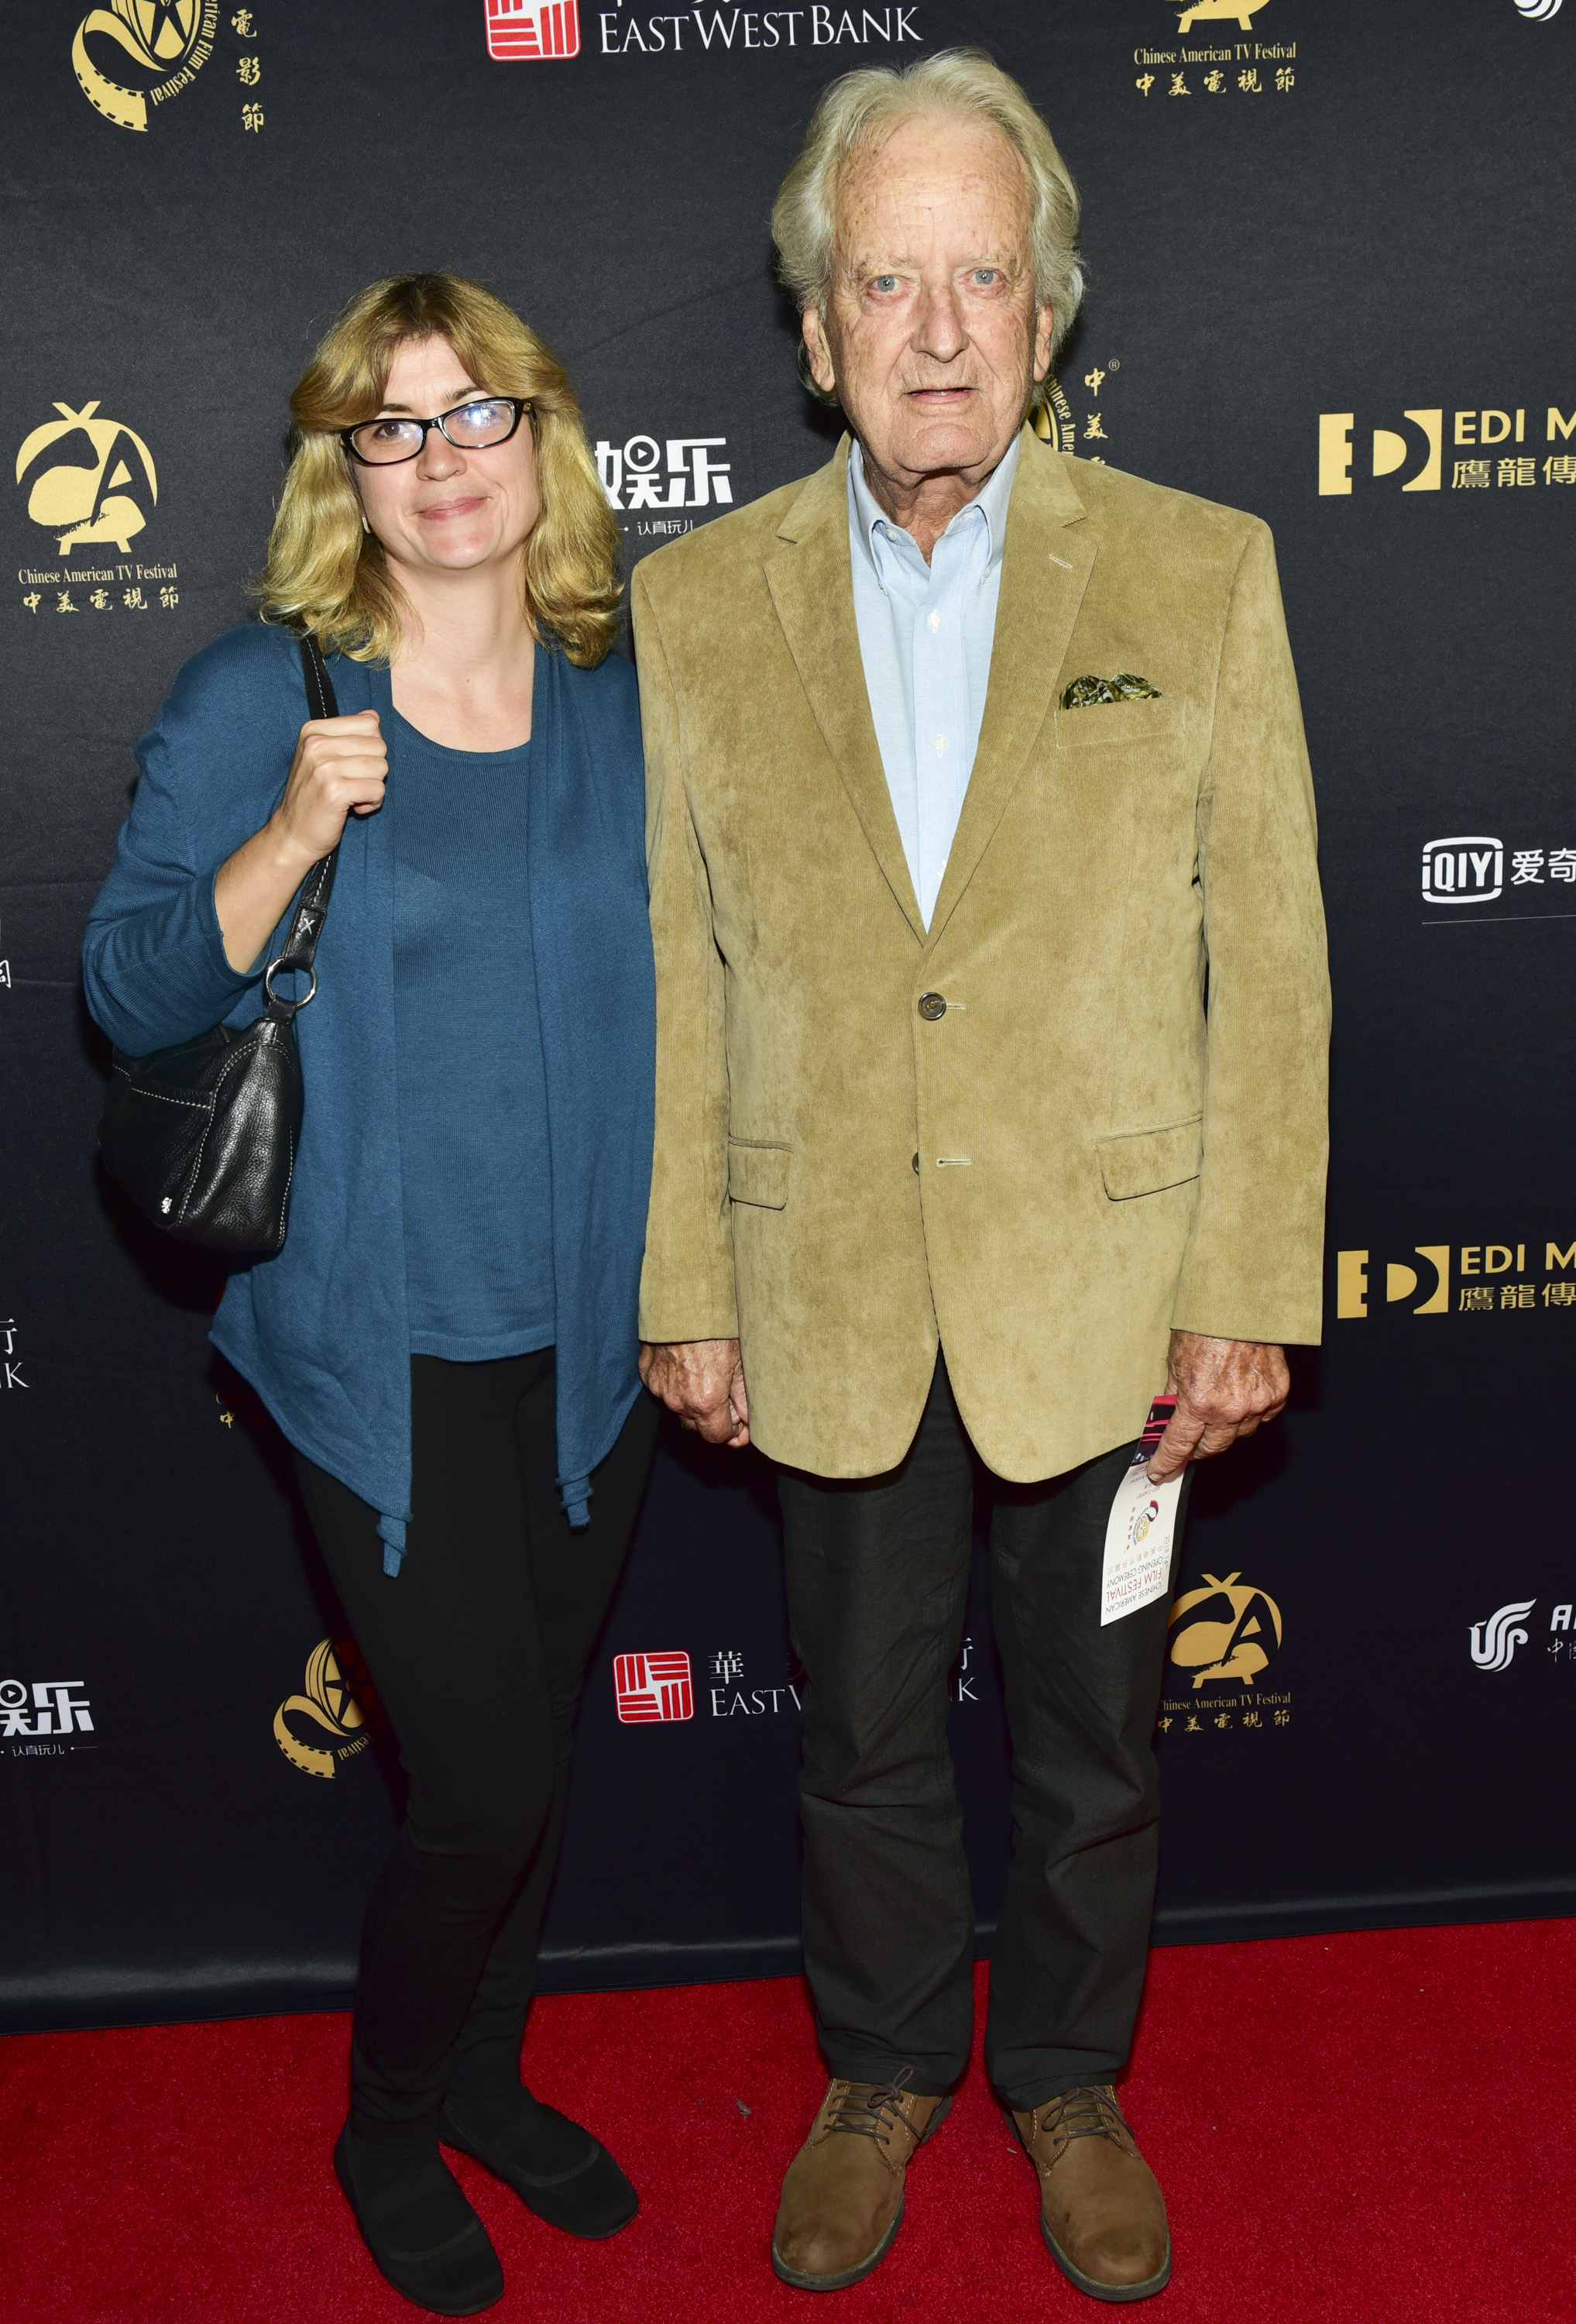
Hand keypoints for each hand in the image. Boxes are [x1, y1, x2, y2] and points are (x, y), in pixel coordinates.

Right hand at [271, 708, 388, 870]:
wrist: (291, 834)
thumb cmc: (312, 797)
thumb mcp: (322, 757)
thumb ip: (347, 735)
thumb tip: (373, 715)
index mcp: (313, 731)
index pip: (369, 723)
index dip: (369, 748)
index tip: (351, 766)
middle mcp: (316, 744)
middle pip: (379, 745)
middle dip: (374, 769)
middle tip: (353, 784)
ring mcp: (324, 767)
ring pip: (381, 767)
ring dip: (374, 787)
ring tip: (352, 797)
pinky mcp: (334, 791)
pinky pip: (378, 789)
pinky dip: (373, 803)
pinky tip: (354, 808)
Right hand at [639, 1337, 749, 1447]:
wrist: (685, 1299)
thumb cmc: (716, 1326)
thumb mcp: (741, 1362)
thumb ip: (745, 1398)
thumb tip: (749, 1421)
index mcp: (705, 1401)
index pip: (717, 1436)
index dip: (733, 1432)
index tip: (740, 1422)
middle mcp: (679, 1400)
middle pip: (698, 1427)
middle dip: (714, 1418)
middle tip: (727, 1396)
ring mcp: (660, 1388)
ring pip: (680, 1409)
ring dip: (694, 1403)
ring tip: (707, 1377)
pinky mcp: (648, 1374)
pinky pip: (664, 1390)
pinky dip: (676, 1386)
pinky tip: (688, 1367)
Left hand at [1146, 1331, 1289, 1483]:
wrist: (1239, 1304)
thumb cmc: (1204, 1327)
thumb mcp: (1176, 1363)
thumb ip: (1174, 1395)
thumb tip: (1169, 1419)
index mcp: (1199, 1402)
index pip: (1179, 1445)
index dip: (1167, 1462)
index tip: (1160, 1472)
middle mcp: (1230, 1409)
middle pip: (1211, 1448)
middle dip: (1197, 1449)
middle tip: (1190, 1444)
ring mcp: (1257, 1403)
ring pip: (1238, 1435)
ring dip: (1225, 1429)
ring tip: (1217, 1411)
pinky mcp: (1277, 1394)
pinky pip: (1262, 1417)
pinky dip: (1251, 1414)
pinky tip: (1241, 1399)